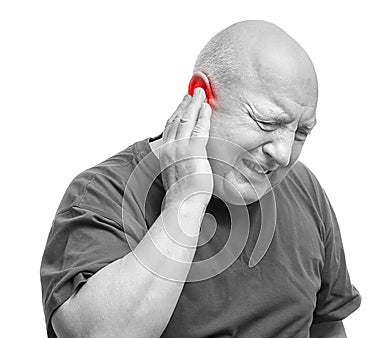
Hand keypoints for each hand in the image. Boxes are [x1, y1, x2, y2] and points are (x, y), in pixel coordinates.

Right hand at [160, 88, 212, 207]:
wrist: (182, 204)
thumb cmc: (182, 194)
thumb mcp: (175, 175)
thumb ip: (179, 162)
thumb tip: (187, 160)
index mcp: (165, 153)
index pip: (170, 127)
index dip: (177, 113)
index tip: (183, 105)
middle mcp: (169, 147)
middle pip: (177, 119)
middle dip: (186, 104)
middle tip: (194, 93)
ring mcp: (180, 148)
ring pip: (187, 119)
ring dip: (194, 104)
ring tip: (201, 93)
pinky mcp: (193, 151)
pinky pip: (199, 128)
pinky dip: (203, 116)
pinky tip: (207, 108)